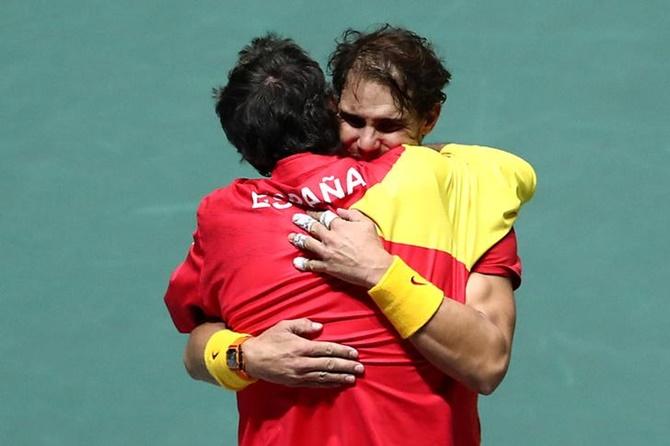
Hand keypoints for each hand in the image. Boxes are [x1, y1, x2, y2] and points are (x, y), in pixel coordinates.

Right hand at [242, 318, 363, 387]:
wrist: (252, 359)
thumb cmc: (269, 340)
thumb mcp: (284, 326)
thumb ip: (303, 325)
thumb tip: (320, 327)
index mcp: (302, 347)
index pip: (328, 349)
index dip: (343, 351)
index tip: (355, 353)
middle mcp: (303, 362)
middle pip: (329, 364)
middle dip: (346, 366)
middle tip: (360, 368)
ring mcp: (299, 374)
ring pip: (325, 376)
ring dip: (340, 377)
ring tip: (353, 378)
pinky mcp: (295, 382)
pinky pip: (315, 384)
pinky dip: (328, 384)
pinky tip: (337, 384)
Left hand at [289, 208, 392, 287]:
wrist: (374, 267)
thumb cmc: (372, 245)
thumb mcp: (367, 223)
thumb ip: (352, 214)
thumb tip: (340, 211)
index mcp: (339, 226)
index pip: (324, 216)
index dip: (316, 213)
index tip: (309, 211)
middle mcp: (330, 238)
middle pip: (312, 227)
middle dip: (303, 222)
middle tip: (295, 219)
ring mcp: (327, 252)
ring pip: (308, 244)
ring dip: (298, 239)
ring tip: (291, 237)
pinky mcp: (327, 266)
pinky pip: (312, 264)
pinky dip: (303, 263)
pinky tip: (296, 262)